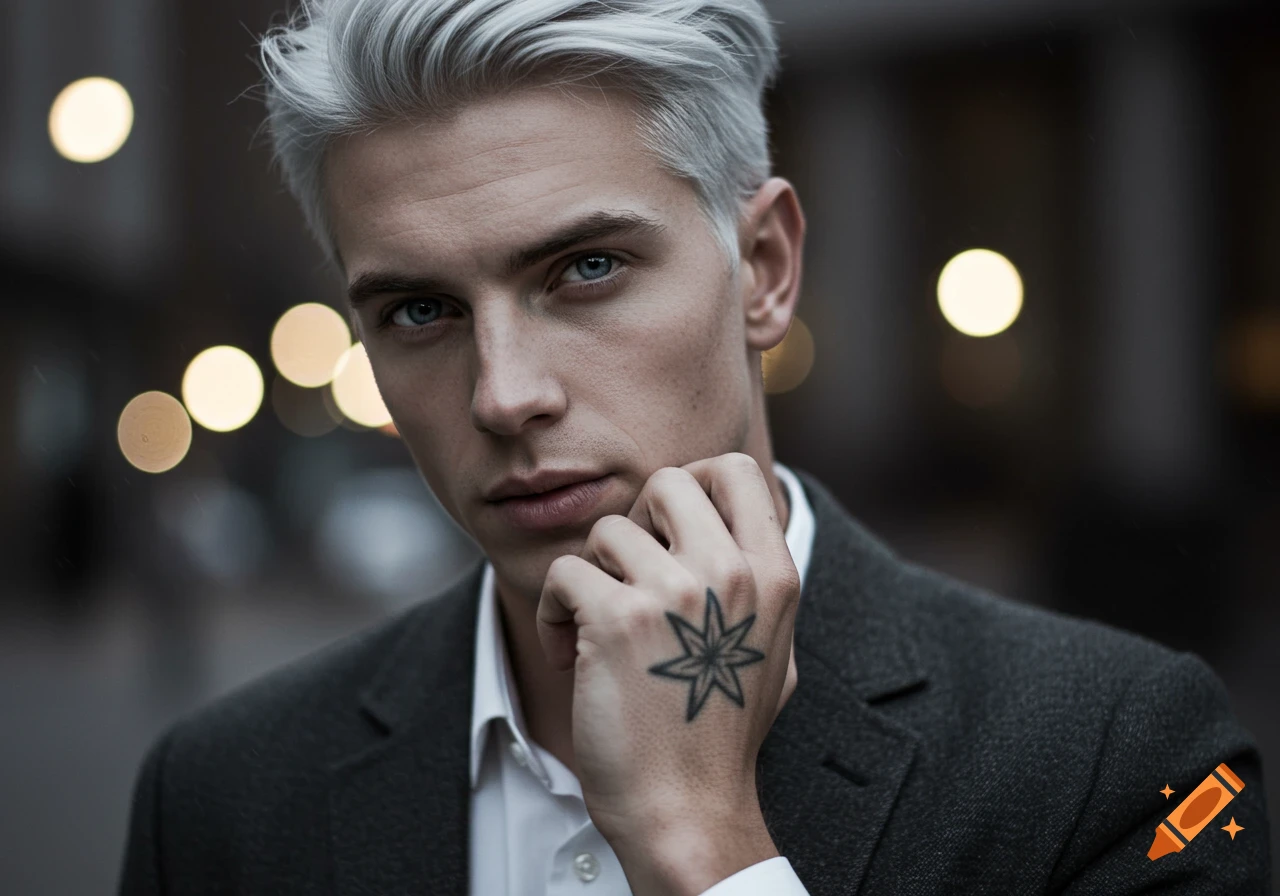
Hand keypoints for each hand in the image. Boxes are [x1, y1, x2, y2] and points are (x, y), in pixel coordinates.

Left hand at [536, 453, 800, 893]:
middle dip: (637, 522)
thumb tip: (732, 526)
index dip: (694, 485)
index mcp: (775, 575)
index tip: (671, 532)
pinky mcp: (617, 620)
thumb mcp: (774, 651)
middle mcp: (732, 572)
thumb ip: (758, 584)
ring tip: (596, 631)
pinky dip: (555, 613)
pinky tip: (570, 656)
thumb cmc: (721, 732)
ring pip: (608, 530)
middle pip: (668, 481)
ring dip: (592, 577)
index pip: (736, 469)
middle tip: (628, 576)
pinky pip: (565, 573)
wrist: (687, 809)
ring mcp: (675, 593)